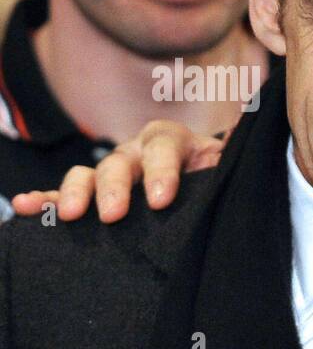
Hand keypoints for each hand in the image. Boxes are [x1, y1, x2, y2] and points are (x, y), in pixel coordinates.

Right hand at [8, 120, 224, 222]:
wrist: (205, 186)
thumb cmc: (215, 179)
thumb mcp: (228, 168)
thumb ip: (233, 157)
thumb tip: (249, 134)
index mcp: (173, 142)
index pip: (164, 148)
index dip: (162, 172)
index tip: (161, 201)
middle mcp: (138, 152)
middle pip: (121, 162)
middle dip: (115, 187)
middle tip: (113, 215)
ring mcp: (113, 172)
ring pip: (89, 175)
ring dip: (76, 191)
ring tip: (70, 213)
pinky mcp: (93, 194)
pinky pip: (63, 194)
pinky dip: (45, 199)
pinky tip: (27, 207)